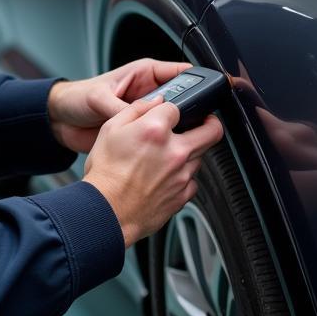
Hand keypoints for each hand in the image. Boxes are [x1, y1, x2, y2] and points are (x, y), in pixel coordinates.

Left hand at [47, 58, 193, 153]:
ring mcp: (145, 115)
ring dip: (176, 132)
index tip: (211, 91)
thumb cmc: (77, 98)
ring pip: (172, 122)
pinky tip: (167, 153)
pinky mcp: (140, 134)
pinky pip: (158, 138)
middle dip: (191, 112)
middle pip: (181, 101)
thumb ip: (119, 108)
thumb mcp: (98, 98)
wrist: (61, 122)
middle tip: (200, 124)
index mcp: (143, 74)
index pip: (179, 73)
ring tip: (182, 141)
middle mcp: (148, 94)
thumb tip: (137, 119)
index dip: (197, 80)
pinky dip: (163, 145)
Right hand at [82, 96, 223, 246]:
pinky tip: (168, 176)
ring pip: (202, 156)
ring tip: (172, 154)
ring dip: (191, 151)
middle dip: (210, 123)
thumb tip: (154, 102)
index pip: (177, 107)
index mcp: (156, 130)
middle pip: (211, 131)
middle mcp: (174, 151)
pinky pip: (193, 180)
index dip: (170, 108)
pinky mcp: (182, 195)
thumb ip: (136, 109)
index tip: (168, 112)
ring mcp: (181, 175)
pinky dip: (184, 176)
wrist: (106, 213)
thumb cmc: (105, 175)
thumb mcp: (110, 130)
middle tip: (203, 123)